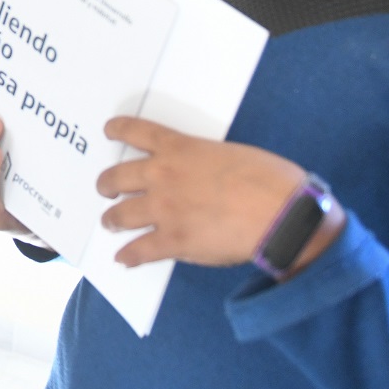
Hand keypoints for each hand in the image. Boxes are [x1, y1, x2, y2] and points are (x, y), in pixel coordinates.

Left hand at [96, 117, 335, 272]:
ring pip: (121, 215)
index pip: (137, 131)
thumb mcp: (231, 155)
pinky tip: (123, 259)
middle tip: (106, 189)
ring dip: (112, 220)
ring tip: (110, 223)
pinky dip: (128, 256)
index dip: (118, 129)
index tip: (109, 130)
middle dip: (107, 184)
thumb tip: (202, 179)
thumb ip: (205, 164)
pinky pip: (139, 251)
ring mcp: (164, 209)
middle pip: (117, 176)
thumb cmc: (269, 180)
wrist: (282, 214)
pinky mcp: (173, 241)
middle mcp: (163, 175)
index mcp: (179, 148)